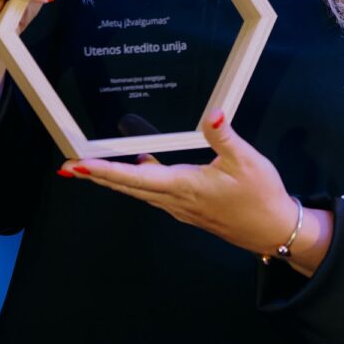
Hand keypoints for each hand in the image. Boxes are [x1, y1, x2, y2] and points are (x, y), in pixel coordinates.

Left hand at [60, 111, 334, 274]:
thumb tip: (211, 113)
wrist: (274, 230)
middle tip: (69, 167)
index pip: (135, 178)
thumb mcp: (246, 161)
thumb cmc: (262, 198)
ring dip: (114, 180)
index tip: (78, 166)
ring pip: (139, 192)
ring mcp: (180, 208)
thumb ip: (224, 136)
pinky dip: (138, 182)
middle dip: (97, 176)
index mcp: (185, 187)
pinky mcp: (188, 209)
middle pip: (128, 187)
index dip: (104, 171)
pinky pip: (155, 194)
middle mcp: (176, 201)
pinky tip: (140, 169)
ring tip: (92, 167)